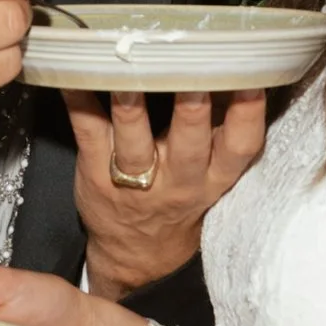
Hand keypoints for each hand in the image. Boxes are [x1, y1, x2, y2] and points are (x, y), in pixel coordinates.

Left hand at [72, 88, 266, 301]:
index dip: (249, 114)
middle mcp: (178, 180)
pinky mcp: (96, 174)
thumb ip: (224, 133)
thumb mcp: (213, 178)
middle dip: (193, 108)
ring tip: (128, 74)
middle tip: (194, 74)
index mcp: (214, 177)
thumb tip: (234, 70)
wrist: (137, 256)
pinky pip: (88, 133)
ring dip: (132, 106)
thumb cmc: (179, 202)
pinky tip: (73, 77)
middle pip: (189, 143)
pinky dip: (79, 104)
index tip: (252, 79)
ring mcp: (135, 180)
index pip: (240, 146)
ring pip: (134, 142)